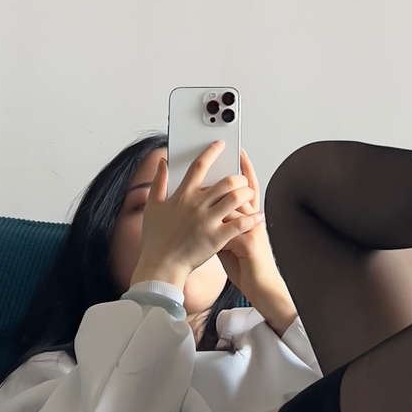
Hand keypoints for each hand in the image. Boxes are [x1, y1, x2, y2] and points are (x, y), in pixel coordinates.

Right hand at [132, 141, 259, 285]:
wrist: (161, 267)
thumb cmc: (156, 239)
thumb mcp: (153, 207)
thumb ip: (158, 182)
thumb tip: (162, 162)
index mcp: (182, 196)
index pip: (199, 166)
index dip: (211, 152)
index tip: (220, 144)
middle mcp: (197, 205)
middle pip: (226, 182)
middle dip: (238, 177)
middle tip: (241, 179)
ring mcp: (207, 221)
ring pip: (236, 198)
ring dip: (247, 193)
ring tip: (249, 194)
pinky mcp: (217, 238)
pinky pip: (240, 224)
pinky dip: (252, 218)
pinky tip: (258, 215)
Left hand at [217, 151, 278, 293]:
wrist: (261, 287)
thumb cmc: (245, 264)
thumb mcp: (232, 239)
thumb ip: (221, 221)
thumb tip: (205, 207)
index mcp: (248, 217)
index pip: (246, 187)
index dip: (243, 169)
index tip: (237, 151)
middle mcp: (253, 219)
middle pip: (245, 189)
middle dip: (234, 172)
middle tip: (223, 154)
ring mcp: (253, 229)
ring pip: (239, 204)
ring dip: (225, 193)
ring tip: (213, 180)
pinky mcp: (250, 242)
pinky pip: (235, 224)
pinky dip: (223, 218)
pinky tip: (211, 213)